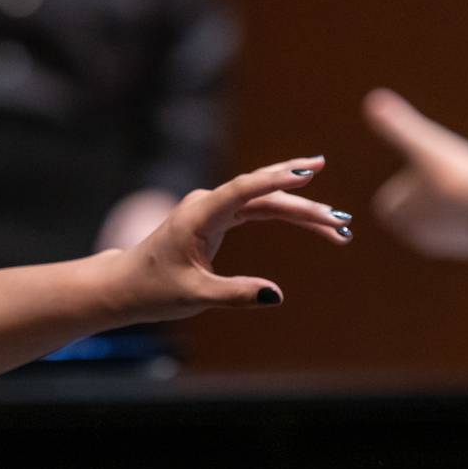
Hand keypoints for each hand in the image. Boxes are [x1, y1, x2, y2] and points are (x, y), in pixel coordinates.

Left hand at [110, 156, 351, 320]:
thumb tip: (277, 296)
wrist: (126, 285)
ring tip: (338, 223)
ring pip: (266, 201)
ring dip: (301, 210)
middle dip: (305, 206)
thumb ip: (235, 294)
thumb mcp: (195, 297)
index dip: (278, 180)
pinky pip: (259, 209)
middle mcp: (208, 204)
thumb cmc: (154, 290)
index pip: (244, 190)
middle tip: (341, 220)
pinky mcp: (220, 218)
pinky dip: (286, 214)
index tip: (309, 172)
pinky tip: (312, 217)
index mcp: (199, 215)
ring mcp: (215, 208)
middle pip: (265, 196)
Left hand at [363, 89, 467, 259]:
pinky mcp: (465, 249)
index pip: (394, 192)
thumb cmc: (456, 176)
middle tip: (452, 178)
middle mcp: (413, 235)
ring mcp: (440, 244)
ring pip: (442, 212)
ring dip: (452, 200)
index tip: (431, 169)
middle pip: (419, 201)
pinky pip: (462, 225)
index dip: (413, 177)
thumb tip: (373, 99)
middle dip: (432, 189)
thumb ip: (397, 125)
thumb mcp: (423, 144)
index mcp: (394, 213)